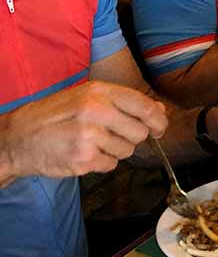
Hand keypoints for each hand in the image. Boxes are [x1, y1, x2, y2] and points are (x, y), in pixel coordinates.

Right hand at [0, 81, 166, 179]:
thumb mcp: (88, 97)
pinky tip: (84, 153)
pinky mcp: (83, 159)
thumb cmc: (55, 116)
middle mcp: (97, 111)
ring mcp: (90, 136)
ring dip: (115, 151)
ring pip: (127, 151)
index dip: (158, 120)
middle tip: (111, 135)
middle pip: (140, 132)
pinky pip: (111, 165)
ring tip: (92, 142)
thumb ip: (124, 103)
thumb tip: (158, 110)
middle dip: (131, 138)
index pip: (145, 106)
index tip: (159, 129)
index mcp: (100, 92)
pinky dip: (101, 163)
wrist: (18, 137)